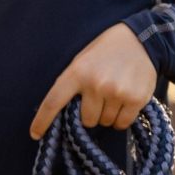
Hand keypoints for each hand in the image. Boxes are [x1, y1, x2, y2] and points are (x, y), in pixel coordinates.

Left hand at [30, 22, 156, 140]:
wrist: (140, 40)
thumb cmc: (104, 53)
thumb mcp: (81, 62)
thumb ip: (72, 86)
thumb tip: (62, 115)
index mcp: (76, 72)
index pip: (53, 102)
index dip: (42, 121)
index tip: (35, 134)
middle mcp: (95, 84)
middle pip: (86, 120)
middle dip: (91, 114)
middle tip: (98, 98)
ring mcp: (116, 92)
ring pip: (105, 122)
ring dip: (107, 115)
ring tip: (114, 94)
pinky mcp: (135, 99)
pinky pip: (122, 123)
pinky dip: (122, 118)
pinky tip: (124, 101)